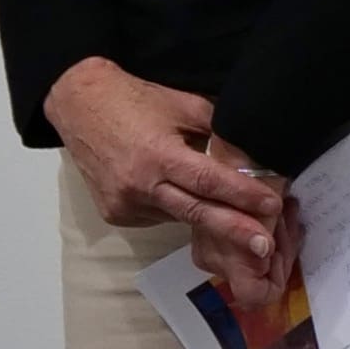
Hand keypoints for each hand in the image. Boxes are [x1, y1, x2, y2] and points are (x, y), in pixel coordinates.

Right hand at [47, 58, 295, 275]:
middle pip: (196, 212)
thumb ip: (216, 131)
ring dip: (204, 217)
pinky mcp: (114, 214)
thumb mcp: (182, 105)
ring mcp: (125, 203)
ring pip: (176, 216)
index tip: (271, 205)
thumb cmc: (134, 100)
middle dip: (234, 231)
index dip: (242, 194)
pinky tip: (176, 195)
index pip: (208, 180)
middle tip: (265, 249)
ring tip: (231, 218)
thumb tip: (249, 153)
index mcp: (159, 154)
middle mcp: (140, 185)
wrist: (78, 105)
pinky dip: (172, 209)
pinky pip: (155, 216)